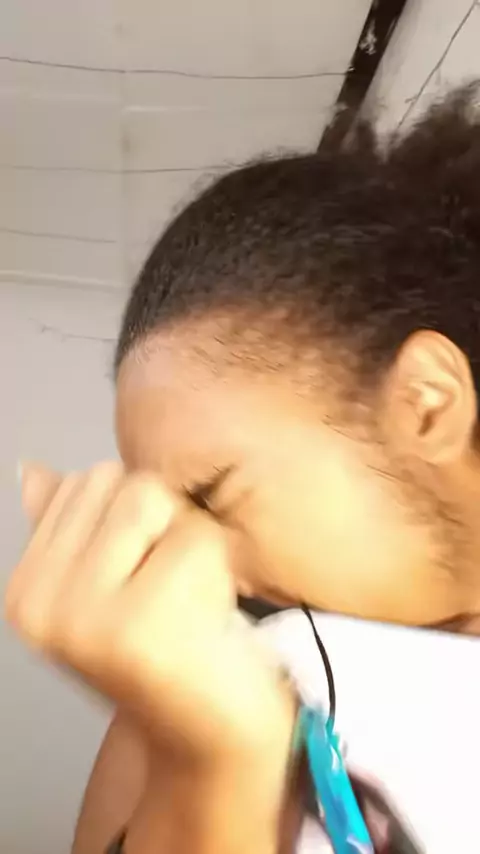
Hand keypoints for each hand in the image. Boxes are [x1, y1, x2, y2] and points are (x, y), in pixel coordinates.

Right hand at [6, 462, 293, 763]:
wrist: (211, 735)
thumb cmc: (168, 652)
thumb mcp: (107, 586)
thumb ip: (72, 526)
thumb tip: (33, 470)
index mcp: (27, 588)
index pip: (90, 480)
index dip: (142, 518)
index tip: (145, 579)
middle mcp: (40, 602)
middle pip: (124, 483)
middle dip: (166, 525)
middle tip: (172, 593)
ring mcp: (82, 616)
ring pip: (157, 499)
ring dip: (192, 543)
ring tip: (188, 602)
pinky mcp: (137, 627)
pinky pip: (196, 538)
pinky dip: (217, 571)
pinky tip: (208, 622)